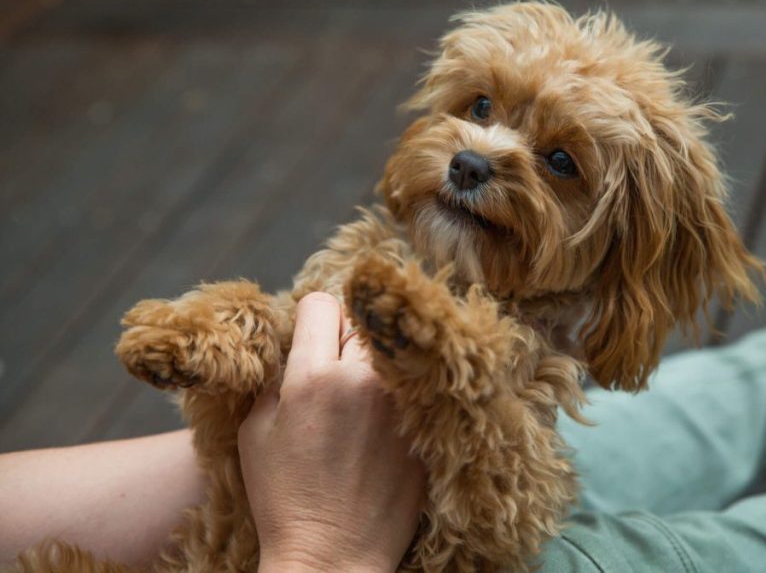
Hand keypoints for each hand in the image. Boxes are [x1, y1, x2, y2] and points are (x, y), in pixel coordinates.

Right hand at [239, 292, 425, 572]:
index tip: (311, 335)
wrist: (332, 556)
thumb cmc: (284, 498)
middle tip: (335, 366)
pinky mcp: (424, 424)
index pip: (321, 303)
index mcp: (312, 378)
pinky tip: (384, 416)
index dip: (312, 316)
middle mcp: (361, 380)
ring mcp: (400, 402)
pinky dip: (401, 388)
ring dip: (376, 360)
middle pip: (360, 320)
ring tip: (363, 391)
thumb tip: (296, 345)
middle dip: (344, 337)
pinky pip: (415, 383)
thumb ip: (276, 378)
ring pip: (391, 349)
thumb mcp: (256, 432)